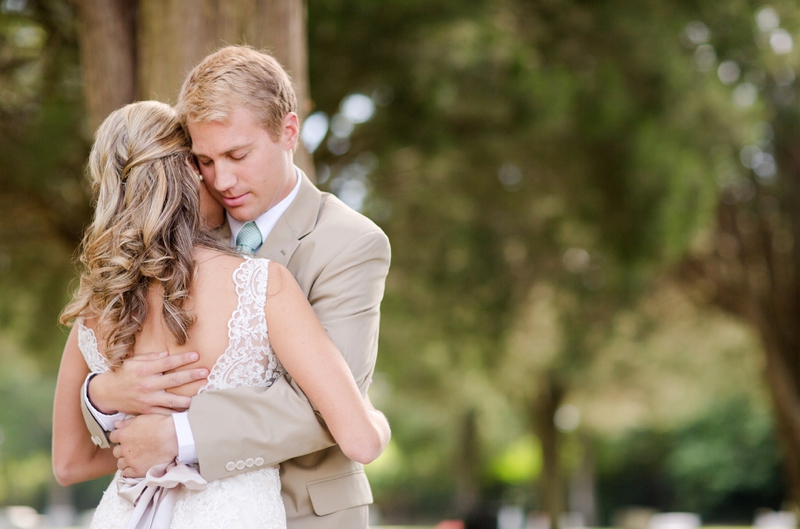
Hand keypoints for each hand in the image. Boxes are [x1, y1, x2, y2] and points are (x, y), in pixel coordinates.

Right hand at [88, 351, 207, 414]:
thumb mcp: (133, 362)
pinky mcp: (147, 411)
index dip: (183, 358)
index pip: (168, 363)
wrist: (106, 394)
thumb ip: (151, 358)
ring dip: (188, 399)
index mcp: (145, 370)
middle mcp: (147, 385)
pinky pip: (165, 413)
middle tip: (206, 372)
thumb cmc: (122, 374)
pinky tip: (189, 412)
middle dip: (191, 376)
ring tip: (203, 397)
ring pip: (172, 400)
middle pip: (174, 380)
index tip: (197, 355)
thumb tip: (167, 354)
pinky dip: (177, 413)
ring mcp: (148, 399)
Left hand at [111, 414, 178, 477]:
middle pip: (116, 451)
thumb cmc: (160, 425)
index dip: (120, 437)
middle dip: (123, 449)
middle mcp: (124, 448)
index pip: (113, 437)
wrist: (174, 437)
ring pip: (120, 463)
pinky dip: (129, 471)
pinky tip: (135, 466)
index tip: (126, 438)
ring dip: (126, 460)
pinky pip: (126, 474)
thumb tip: (116, 424)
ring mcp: (130, 460)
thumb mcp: (142, 418)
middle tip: (132, 448)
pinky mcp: (138, 470)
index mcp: (124, 434)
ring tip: (135, 458)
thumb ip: (127, 422)